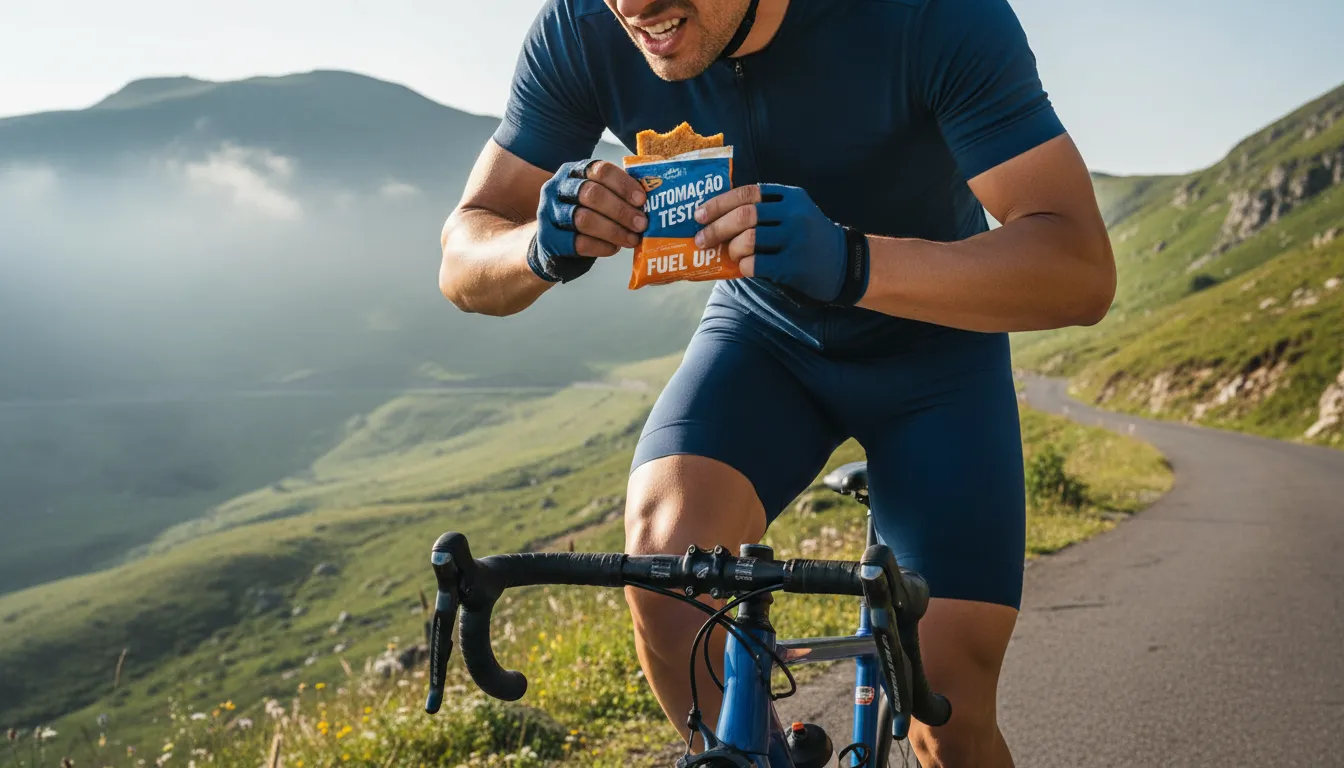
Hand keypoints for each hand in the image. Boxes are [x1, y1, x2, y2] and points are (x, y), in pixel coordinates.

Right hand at [531, 159, 648, 282]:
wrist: (553, 242)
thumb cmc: (585, 215)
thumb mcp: (597, 197)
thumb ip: (617, 193)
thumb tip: (654, 198)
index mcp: (575, 171)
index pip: (600, 170)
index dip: (623, 184)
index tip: (642, 199)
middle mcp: (557, 188)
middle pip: (592, 194)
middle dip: (621, 210)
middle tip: (642, 223)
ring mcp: (549, 212)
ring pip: (584, 219)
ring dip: (614, 230)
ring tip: (633, 239)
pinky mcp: (548, 238)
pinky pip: (578, 242)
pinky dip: (601, 246)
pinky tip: (614, 248)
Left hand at [693, 183, 867, 303]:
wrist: (845, 264)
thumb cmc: (809, 238)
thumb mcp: (795, 213)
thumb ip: (766, 210)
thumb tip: (717, 216)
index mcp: (790, 196)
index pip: (748, 193)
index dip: (719, 203)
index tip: (699, 214)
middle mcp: (794, 214)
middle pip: (744, 216)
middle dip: (716, 228)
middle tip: (701, 239)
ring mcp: (796, 239)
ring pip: (748, 239)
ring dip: (731, 248)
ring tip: (728, 254)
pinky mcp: (795, 265)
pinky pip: (757, 264)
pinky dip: (743, 266)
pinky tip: (743, 267)